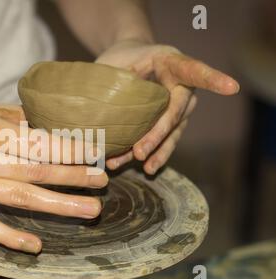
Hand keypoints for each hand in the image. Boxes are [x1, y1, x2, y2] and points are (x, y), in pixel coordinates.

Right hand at [0, 94, 106, 252]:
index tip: (94, 150)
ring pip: (18, 198)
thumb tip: (41, 122)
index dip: (69, 146)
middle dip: (74, 175)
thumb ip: (5, 116)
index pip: (36, 140)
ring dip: (58, 206)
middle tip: (103, 180)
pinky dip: (11, 237)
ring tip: (90, 210)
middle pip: (35, 169)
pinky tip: (37, 244)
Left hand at [96, 39, 239, 173]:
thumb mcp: (117, 61)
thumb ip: (116, 78)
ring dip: (157, 152)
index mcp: (172, 63)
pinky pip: (162, 141)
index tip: (231, 87)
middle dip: (158, 136)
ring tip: (144, 167)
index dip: (212, 79)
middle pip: (174, 113)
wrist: (129, 61)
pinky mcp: (168, 124)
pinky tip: (140, 167)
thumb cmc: (124, 58)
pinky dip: (150, 154)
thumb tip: (100, 108)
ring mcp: (178, 108)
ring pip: (171, 133)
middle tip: (140, 152)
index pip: (194, 71)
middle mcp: (182, 87)